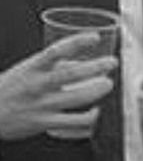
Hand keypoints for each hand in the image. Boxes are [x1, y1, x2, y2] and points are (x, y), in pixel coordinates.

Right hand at [0, 34, 116, 140]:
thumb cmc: (13, 88)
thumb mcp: (29, 70)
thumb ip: (57, 66)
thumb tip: (87, 63)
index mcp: (31, 68)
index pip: (55, 51)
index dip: (76, 42)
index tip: (95, 37)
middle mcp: (36, 86)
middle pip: (70, 74)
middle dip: (95, 67)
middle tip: (112, 62)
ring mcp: (40, 105)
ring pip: (76, 98)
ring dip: (97, 90)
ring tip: (108, 84)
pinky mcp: (44, 123)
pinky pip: (73, 122)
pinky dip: (90, 117)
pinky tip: (96, 112)